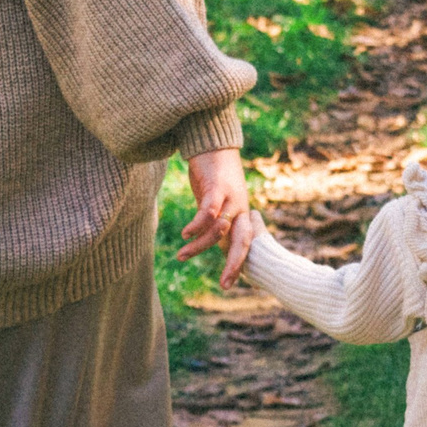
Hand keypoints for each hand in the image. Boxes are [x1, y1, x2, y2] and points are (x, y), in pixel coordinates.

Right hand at [180, 148, 254, 286]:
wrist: (213, 142)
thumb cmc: (213, 174)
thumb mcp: (217, 200)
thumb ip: (216, 219)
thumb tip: (208, 238)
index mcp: (242, 212)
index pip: (245, 242)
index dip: (239, 263)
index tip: (230, 283)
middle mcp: (241, 206)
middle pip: (243, 240)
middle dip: (235, 263)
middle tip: (225, 284)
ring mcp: (231, 196)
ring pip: (220, 229)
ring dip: (200, 245)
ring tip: (182, 255)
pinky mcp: (217, 186)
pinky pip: (209, 210)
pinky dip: (198, 225)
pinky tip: (185, 233)